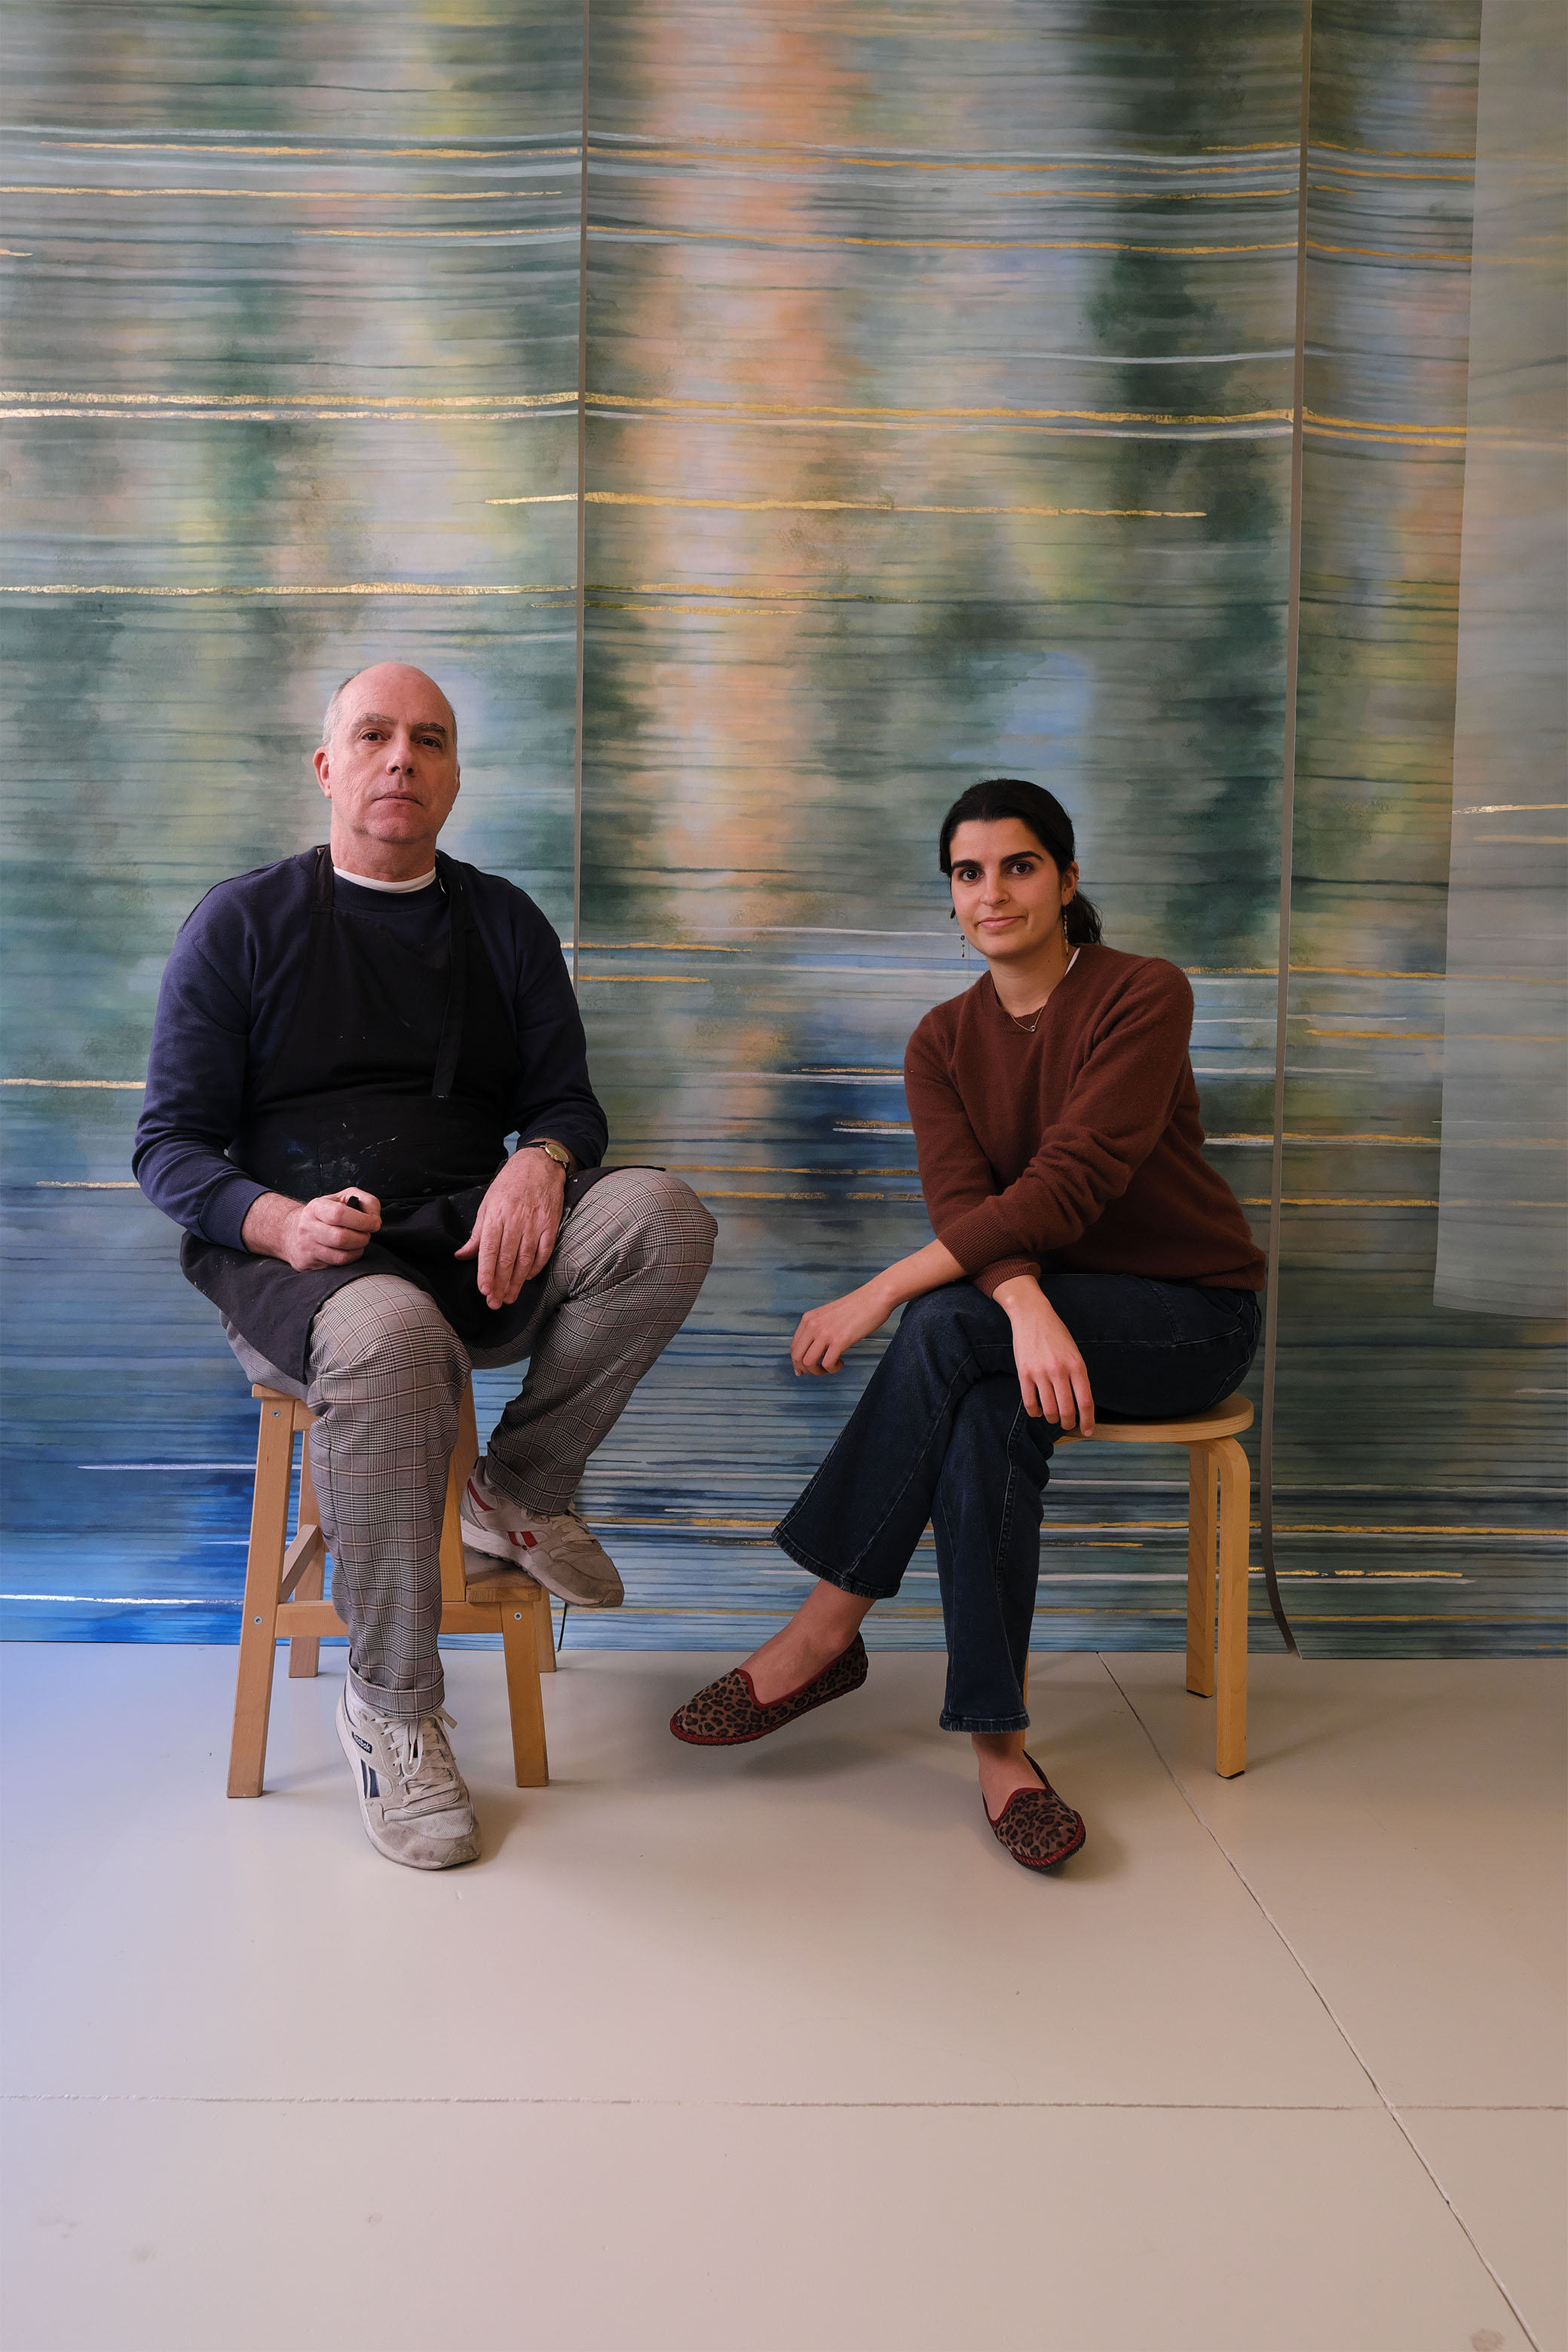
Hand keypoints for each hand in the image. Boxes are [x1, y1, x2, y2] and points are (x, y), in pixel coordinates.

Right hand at [241, 1187, 381, 1270]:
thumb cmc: (324, 1214)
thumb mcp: (343, 1198)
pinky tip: (350, 1251)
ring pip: (340, 1256)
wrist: (292, 1231)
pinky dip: (350, 1259)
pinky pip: (336, 1266)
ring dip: (358, 1250)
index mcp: (317, 1207)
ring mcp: (306, 1246)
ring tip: (358, 1242)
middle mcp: (308, 1226)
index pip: (339, 1214)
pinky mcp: (308, 1263)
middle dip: (362, 1238)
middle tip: (366, 1235)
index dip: (362, 1220)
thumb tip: (375, 1219)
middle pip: (341, 1238)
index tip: (374, 1223)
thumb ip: (365, 1201)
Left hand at [454, 1146, 565, 1308]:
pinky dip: (535, 1267)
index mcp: (496, 1216)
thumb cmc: (509, 1184)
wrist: (539, 1165)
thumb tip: (462, 1255)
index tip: (484, 1291)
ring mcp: (535, 1224)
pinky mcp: (550, 1225)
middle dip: (500, 1284)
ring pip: (525, 1260)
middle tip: (495, 1303)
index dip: (486, 1273)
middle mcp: (515, 1221)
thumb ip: (476, 1233)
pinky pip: (544, 1252)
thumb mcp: (487, 1204)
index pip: (489, 1250)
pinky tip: (527, 1278)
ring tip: (509, 1297)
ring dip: (516, 1282)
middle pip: (506, 1260)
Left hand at [790, 1280, 894, 1374]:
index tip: (805, 1370)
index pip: (794, 1346)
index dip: (797, 1362)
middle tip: (820, 1370)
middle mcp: (813, 1325)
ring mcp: (825, 1332)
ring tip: (831, 1367)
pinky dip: (833, 1369)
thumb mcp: (828, 1315)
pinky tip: (841, 1362)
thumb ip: (818, 1329)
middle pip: (797, 1357)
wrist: (874, 1297)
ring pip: (808, 1362)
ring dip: (818, 1371)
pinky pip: (827, 1364)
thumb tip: (813, 1350)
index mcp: (809, 1318)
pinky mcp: (839, 1340)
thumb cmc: (856, 1307)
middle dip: (806, 1370)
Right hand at [991, 1276, 1094, 1430]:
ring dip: (1052, 1419)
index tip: (1086, 1431)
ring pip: (1049, 1410)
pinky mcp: (1024, 1373)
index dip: (1087, 1421)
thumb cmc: (1056, 1333)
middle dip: (1068, 1423)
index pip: (1085, 1402)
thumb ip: (1078, 1376)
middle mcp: (1060, 1371)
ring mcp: (1040, 1372)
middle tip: (1068, 1425)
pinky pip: (1030, 1402)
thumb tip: (1080, 1403)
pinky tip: (1038, 1411)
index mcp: (1077, 1366)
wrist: (1032, 1315)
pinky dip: (1035, 1412)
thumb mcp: (1075, 1352)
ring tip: (1053, 1418)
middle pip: (1067, 1410)